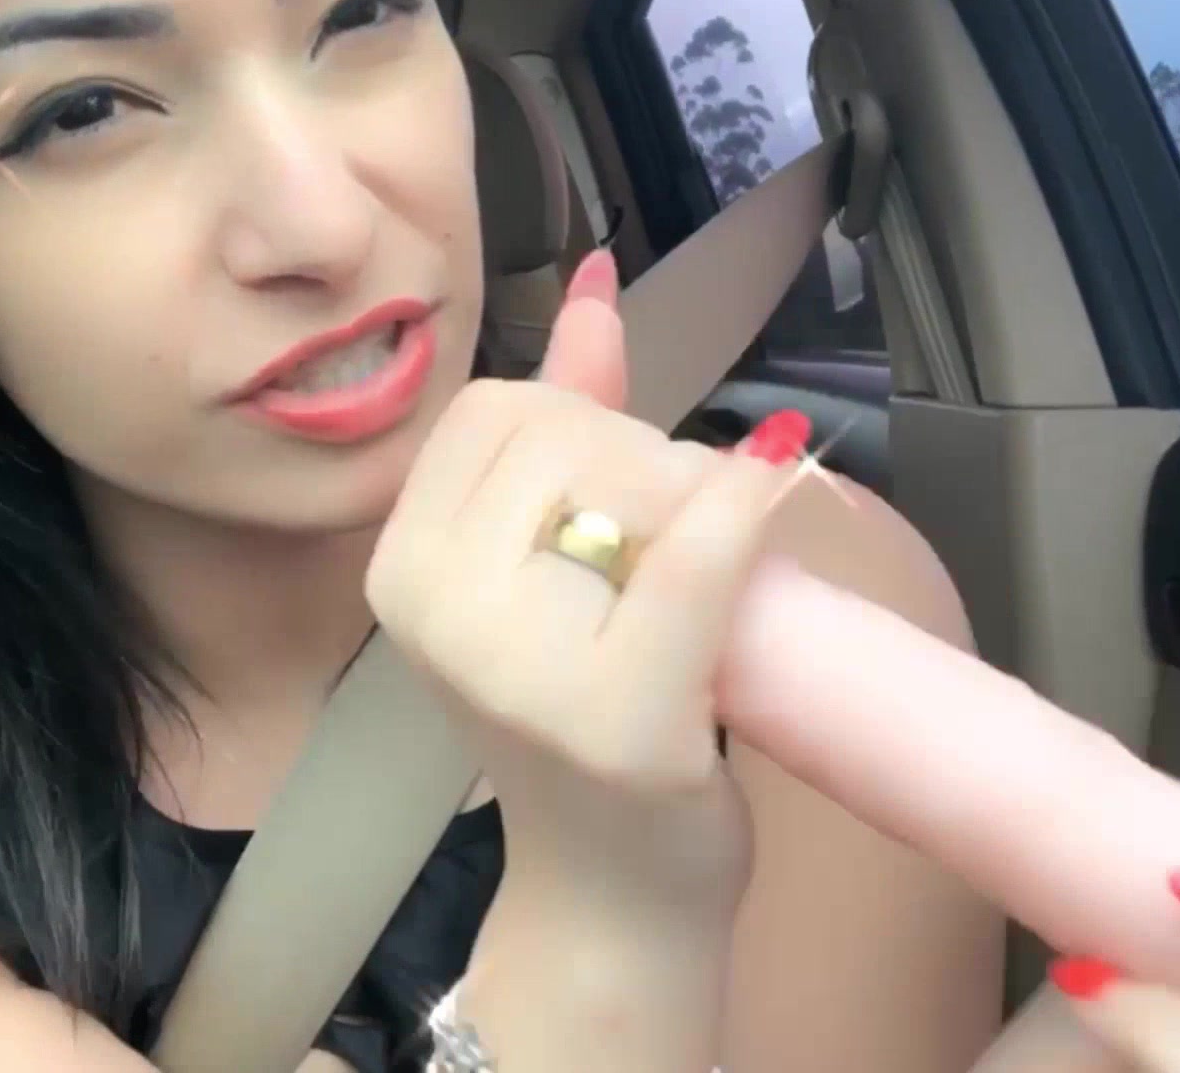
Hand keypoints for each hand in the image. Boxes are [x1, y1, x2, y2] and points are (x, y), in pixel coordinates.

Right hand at [365, 249, 804, 925]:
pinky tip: (779, 487)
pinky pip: (697, 558)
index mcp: (400, 566)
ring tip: (703, 587)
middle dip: (652, 468)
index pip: (506, 409)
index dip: (588, 430)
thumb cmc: (581, 728)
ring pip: (641, 480)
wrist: (609, 895)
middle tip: (675, 559)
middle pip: (574, 435)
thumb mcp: (542, 570)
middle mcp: (437, 611)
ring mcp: (522, 669)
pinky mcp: (619, 719)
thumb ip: (565, 422)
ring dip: (704, 502)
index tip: (617, 509)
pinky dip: (751, 509)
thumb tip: (595, 283)